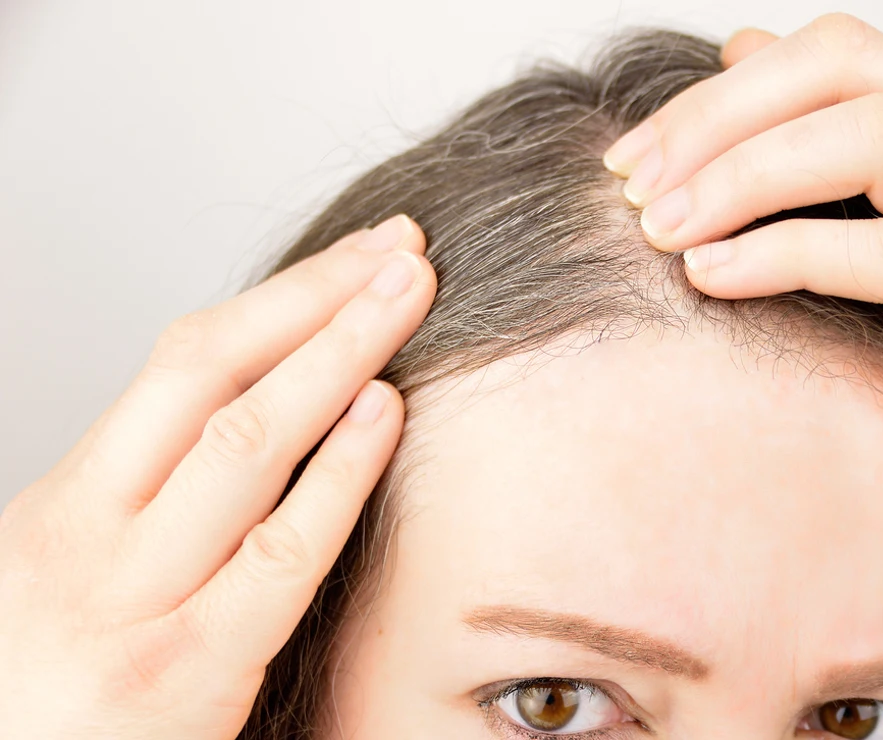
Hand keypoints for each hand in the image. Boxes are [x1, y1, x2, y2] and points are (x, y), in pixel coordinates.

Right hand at [0, 216, 435, 738]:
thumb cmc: (44, 697)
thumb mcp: (75, 581)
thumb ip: (153, 510)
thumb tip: (261, 424)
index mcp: (71, 503)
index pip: (183, 363)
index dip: (282, 297)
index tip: (356, 257)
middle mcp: (92, 533)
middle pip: (212, 372)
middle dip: (316, 297)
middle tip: (401, 246)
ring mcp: (134, 599)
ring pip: (243, 441)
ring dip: (337, 353)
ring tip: (408, 294)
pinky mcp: (183, 672)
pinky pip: (277, 554)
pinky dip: (337, 473)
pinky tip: (384, 413)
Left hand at [603, 16, 882, 558]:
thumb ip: (855, 146)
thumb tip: (746, 58)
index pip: (834, 53)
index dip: (722, 93)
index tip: (637, 157)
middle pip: (840, 76)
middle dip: (714, 123)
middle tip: (629, 187)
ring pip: (869, 142)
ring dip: (742, 177)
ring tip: (658, 228)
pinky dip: (793, 255)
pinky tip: (718, 276)